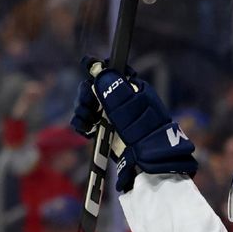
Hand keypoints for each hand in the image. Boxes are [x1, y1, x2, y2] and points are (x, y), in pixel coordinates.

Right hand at [70, 57, 196, 191]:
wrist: (150, 160)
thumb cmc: (145, 133)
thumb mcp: (129, 109)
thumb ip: (114, 91)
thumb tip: (101, 70)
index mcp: (131, 88)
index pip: (109, 73)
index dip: (96, 75)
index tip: (89, 83)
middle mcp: (121, 98)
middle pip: (94, 88)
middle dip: (86, 96)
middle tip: (86, 108)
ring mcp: (113, 114)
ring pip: (89, 104)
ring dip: (82, 110)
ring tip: (85, 122)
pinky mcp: (106, 128)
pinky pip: (88, 120)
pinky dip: (83, 123)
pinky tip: (86, 129)